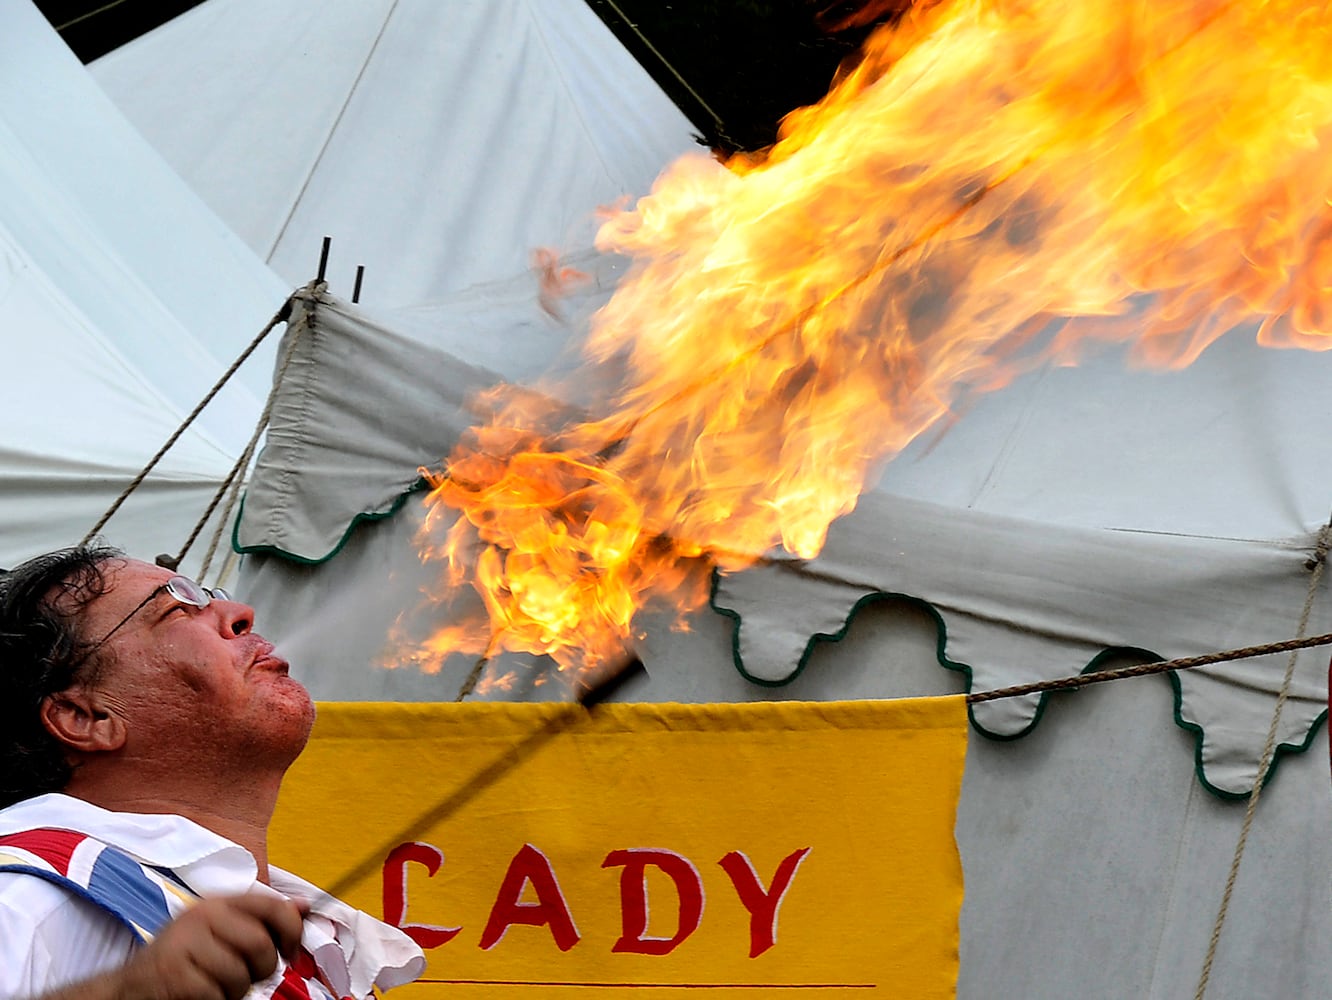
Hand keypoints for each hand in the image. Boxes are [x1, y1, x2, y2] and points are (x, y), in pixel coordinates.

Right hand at [109, 893, 304, 999]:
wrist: (130, 988)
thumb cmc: (182, 961)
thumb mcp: (219, 932)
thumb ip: (260, 919)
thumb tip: (303, 907)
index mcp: (218, 904)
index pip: (272, 905)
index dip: (291, 930)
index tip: (291, 949)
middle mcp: (201, 917)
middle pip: (260, 944)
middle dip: (261, 969)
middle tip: (247, 976)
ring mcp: (185, 944)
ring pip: (240, 974)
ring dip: (235, 990)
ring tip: (216, 985)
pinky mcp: (174, 974)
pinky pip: (216, 994)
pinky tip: (199, 994)